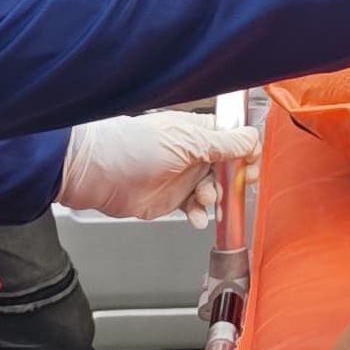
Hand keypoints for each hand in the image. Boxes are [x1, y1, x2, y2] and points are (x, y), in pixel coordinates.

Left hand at [58, 112, 258, 221]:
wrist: (98, 172)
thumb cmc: (133, 146)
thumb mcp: (186, 141)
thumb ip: (223, 143)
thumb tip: (252, 140)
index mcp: (198, 132)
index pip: (234, 139)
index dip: (247, 152)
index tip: (251, 165)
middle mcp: (193, 153)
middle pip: (228, 168)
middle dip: (234, 180)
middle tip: (237, 188)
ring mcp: (183, 177)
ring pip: (214, 191)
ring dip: (214, 199)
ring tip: (203, 200)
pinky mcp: (172, 199)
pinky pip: (196, 209)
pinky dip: (199, 215)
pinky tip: (195, 217)